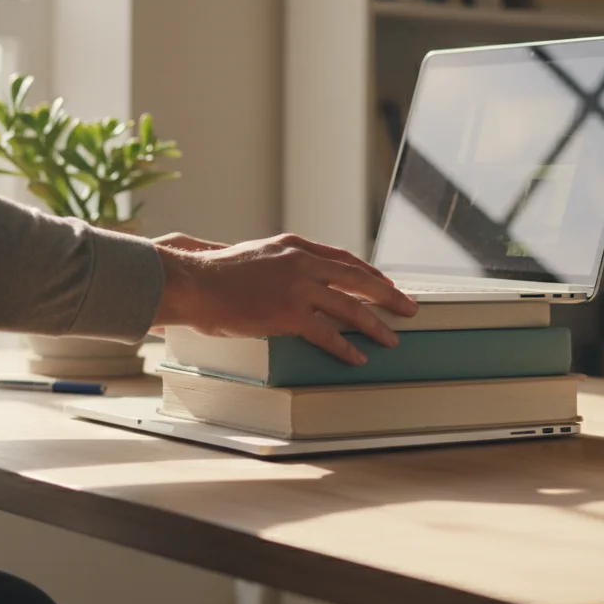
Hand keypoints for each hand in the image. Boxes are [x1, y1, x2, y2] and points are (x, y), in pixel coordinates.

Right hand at [153, 233, 416, 364]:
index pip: (343, 258)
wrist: (194, 282)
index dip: (368, 273)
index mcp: (294, 246)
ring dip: (375, 324)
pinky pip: (327, 333)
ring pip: (350, 306)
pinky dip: (346, 347)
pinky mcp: (289, 312)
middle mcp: (301, 261)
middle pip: (358, 278)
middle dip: (387, 294)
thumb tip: (286, 274)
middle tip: (409, 306)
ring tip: (392, 338)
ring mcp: (298, 286)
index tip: (384, 283)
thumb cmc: (214, 275)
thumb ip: (277, 262)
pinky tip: (358, 357)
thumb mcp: (253, 255)